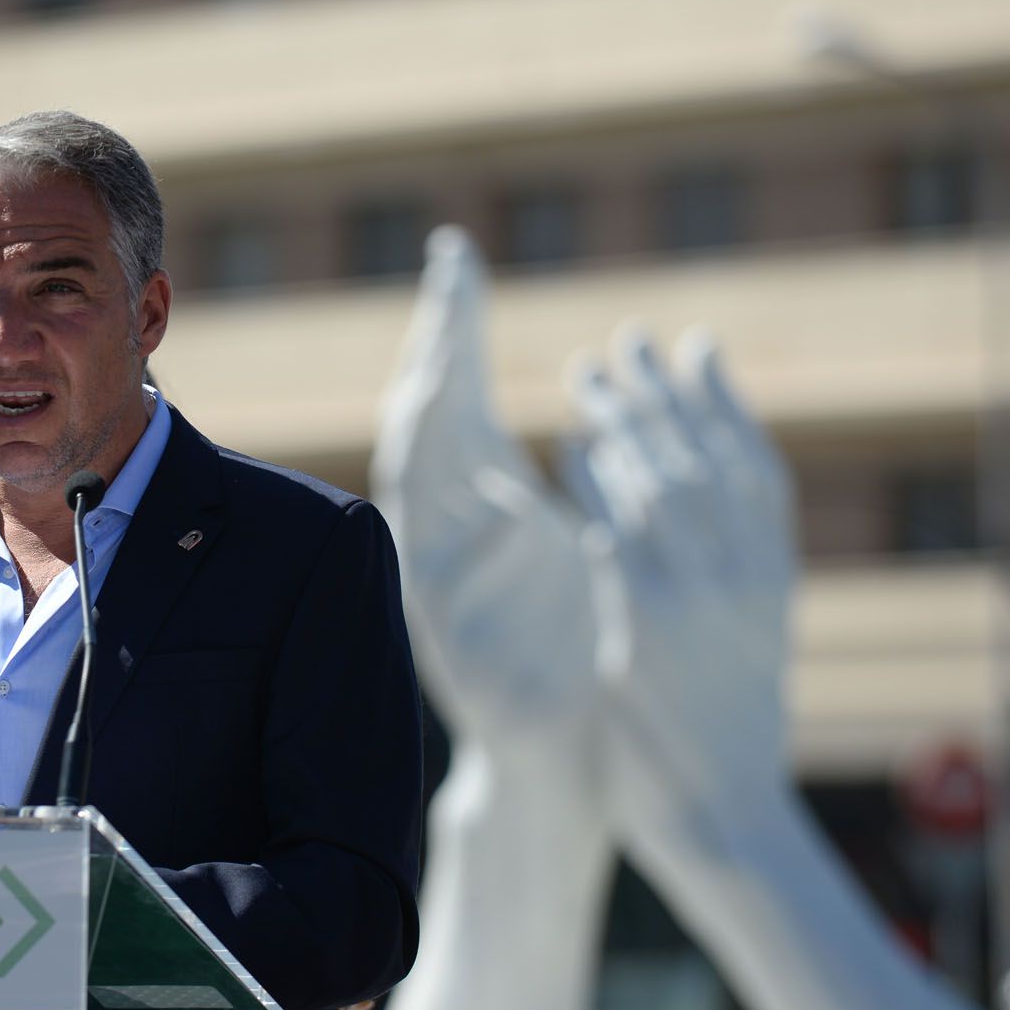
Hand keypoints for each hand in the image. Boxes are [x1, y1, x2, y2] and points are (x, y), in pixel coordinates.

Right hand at [372, 227, 600, 747]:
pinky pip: (433, 561)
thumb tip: (594, 409)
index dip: (453, 325)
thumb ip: (558, 481)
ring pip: (415, 479)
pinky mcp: (444, 633)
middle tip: (449, 277)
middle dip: (437, 345)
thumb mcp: (571, 544)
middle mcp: (451, 527)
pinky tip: (480, 471)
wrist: (568, 752)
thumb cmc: (576, 645)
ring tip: (442, 356)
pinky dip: (453, 519)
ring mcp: (438, 577)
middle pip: (428, 418)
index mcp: (485, 498)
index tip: (458, 257)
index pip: (458, 392)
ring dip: (428, 415)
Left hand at [562, 325, 795, 817]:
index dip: (727, 402)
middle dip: (663, 392)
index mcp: (776, 578)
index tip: (700, 347)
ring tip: (587, 375)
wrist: (725, 814)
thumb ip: (740, 571)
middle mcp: (746, 579)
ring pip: (663, 486)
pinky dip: (600, 490)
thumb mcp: (755, 637)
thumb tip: (724, 506)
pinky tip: (572, 450)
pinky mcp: (645, 630)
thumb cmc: (731, 731)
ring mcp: (698, 602)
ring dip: (623, 423)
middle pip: (704, 459)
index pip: (757, 467)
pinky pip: (618, 539)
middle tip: (628, 339)